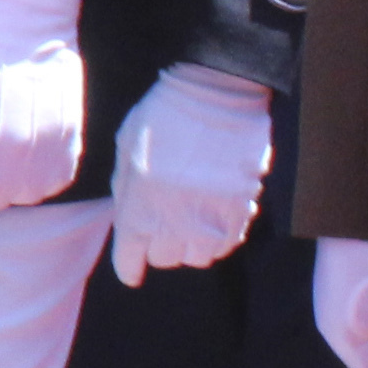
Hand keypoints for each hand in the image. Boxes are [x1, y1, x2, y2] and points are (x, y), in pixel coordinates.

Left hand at [105, 64, 277, 284]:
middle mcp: (175, 218)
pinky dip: (217, 240)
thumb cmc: (162, 115)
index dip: (129, 268)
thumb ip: (125, 189)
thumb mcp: (126, 149)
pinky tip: (211, 221)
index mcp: (140, 202)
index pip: (131, 256)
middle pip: (165, 259)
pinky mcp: (242, 210)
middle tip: (159, 230)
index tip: (131, 274)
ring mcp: (211, 216)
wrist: (215, 94)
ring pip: (198, 257)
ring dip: (189, 246)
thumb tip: (127, 219)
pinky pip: (228, 244)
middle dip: (158, 248)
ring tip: (187, 225)